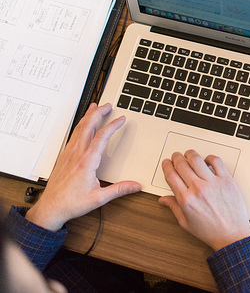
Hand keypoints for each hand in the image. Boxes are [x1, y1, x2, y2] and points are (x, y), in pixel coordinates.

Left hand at [26, 103, 141, 230]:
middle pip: (87, 127)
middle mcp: (76, 155)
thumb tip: (135, 185)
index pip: (101, 137)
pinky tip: (83, 125)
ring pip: (79, 129)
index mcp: (86, 162)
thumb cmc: (71, 203)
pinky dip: (80, 125)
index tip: (121, 119)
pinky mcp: (64, 156)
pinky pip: (73, 135)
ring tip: (95, 108)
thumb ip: (119, 190)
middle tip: (107, 105)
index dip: (112, 126)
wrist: (50, 208)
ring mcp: (68, 154)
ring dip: (88, 116)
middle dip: (98, 113)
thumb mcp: (99, 198)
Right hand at [158, 150, 249, 250]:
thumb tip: (164, 199)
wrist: (232, 235)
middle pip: (182, 164)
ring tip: (189, 155)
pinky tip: (207, 161)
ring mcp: (213, 183)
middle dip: (176, 157)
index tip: (167, 163)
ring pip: (197, 159)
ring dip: (190, 154)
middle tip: (176, 156)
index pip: (171, 175)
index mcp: (186, 199)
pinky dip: (210, 157)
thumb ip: (174, 207)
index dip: (167, 166)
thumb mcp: (186, 223)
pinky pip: (216, 161)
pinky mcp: (226, 180)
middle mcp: (198, 188)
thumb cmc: (211, 231)